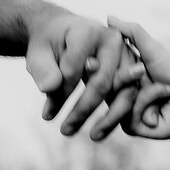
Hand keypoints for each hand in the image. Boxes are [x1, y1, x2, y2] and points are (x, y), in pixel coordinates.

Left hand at [24, 13, 141, 135]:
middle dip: (83, 110)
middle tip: (64, 131)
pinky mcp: (131, 68)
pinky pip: (128, 96)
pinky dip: (117, 116)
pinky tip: (101, 132)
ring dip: (108, 120)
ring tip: (92, 138)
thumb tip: (49, 88)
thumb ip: (42, 69)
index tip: (47, 115)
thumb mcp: (37, 54)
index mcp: (87, 31)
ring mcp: (126, 54)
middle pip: (102, 82)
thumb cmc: (49, 44)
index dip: (60, 94)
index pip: (74, 69)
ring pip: (123, 92)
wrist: (62, 33)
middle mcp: (113, 40)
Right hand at [96, 17, 169, 139]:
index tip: (112, 55)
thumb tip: (108, 16)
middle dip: (127, 76)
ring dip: (145, 89)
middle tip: (144, 70)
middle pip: (105, 85)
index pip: (100, 70)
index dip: (105, 62)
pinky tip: (166, 97)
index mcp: (118, 76)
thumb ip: (130, 32)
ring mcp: (122, 112)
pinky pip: (130, 112)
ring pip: (117, 98)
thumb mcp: (150, 48)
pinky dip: (150, 99)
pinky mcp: (131, 127)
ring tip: (165, 87)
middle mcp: (117, 95)